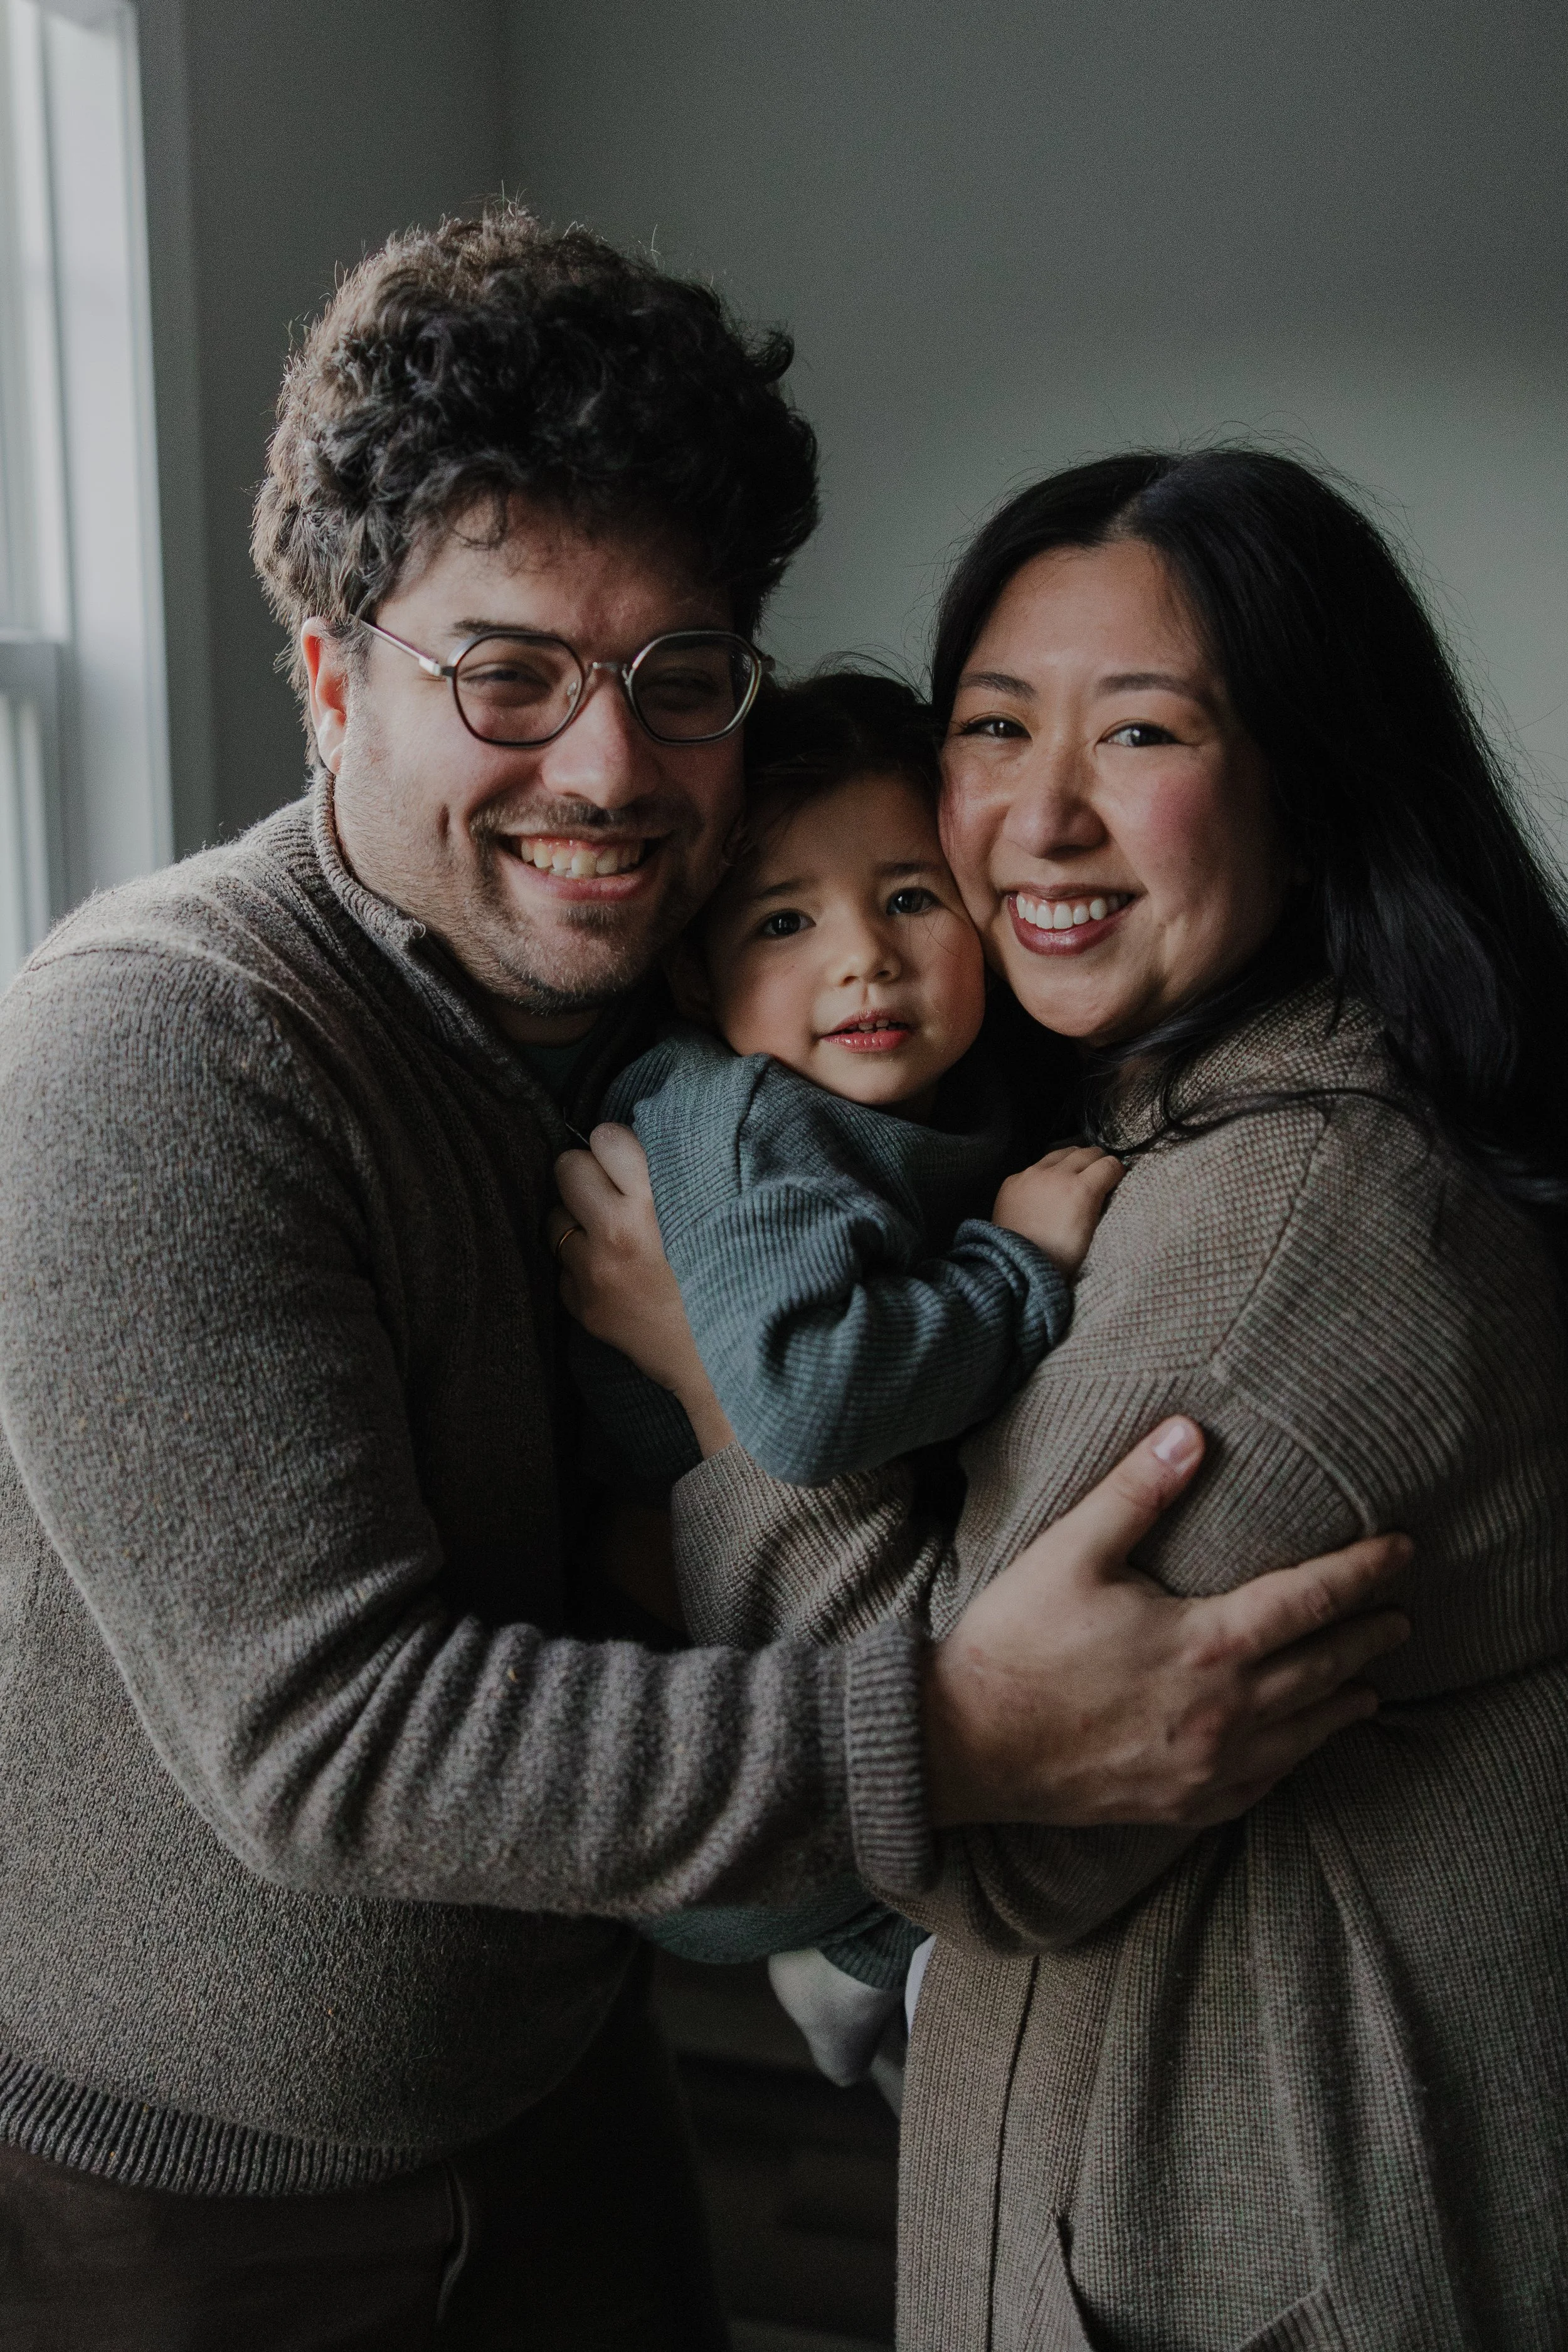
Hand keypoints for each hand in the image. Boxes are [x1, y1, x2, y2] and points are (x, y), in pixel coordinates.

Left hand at [549, 1125, 736, 1457]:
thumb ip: (679, 1176)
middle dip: (586, 1175)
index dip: (616, 1147)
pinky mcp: (587, 1309)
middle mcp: (617, 1232)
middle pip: (566, 1168)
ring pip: (554, 1219)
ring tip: (611, 1236)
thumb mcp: (721, 1213)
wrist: (733, 1360)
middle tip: (611, 1192)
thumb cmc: (741, 1277)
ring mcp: (595, 1273)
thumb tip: (636, 1149)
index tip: (628, 1161)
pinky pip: (562, 1270)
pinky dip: (581, 1269)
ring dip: (578, 1222)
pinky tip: (614, 1276)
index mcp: (655, 1200)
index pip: (606, 1136)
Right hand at [923, 1416, 1411, 1828]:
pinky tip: (1295, 1750)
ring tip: (1370, 1688)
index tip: (1402, 1551)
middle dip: (1367, 1638)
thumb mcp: (1071, 1552)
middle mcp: (1223, 1713)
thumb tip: (1190, 1430)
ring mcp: (1206, 1768)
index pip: (1311, 1599)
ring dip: (1343, 1704)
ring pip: (1303, 1735)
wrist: (964, 1747)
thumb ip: (1137, 1491)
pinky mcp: (1181, 1806)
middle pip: (1323, 1669)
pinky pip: (1262, 1786)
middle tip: (1401, 1618)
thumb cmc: (1016, 1643)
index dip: (1363, 1571)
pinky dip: (1293, 1761)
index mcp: (1206, 1645)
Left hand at [993, 1144, 1124, 1273]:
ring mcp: (1031, 1174)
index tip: (1116, 1179)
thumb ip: (1099, 1205)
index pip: (1110, 1164)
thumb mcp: (1091, 1234)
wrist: (1016, 1266)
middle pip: (1086, 1152)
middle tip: (1098, 1173)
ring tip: (1073, 1172)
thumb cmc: (1059, 1258)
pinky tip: (1045, 1188)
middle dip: (1097, 1161)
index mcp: (1082, 1190)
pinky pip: (1035, 1167)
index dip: (1116, 1171)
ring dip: (1072, 1160)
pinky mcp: (1012, 1180)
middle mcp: (1057, 1175)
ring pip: (1060, 1153)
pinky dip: (1045, 1173)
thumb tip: (1104, 1190)